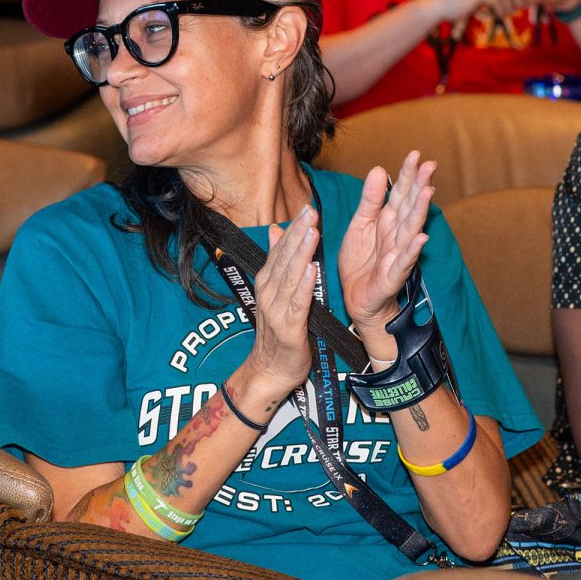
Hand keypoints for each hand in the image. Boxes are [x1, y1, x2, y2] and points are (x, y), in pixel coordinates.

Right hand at [243, 204, 318, 394]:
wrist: (270, 371)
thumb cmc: (277, 332)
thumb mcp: (275, 292)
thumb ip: (277, 261)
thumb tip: (276, 230)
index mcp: (267, 282)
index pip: (280, 250)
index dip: (294, 229)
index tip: (306, 208)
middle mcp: (269, 292)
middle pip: (285, 258)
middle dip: (298, 234)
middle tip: (311, 212)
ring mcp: (277, 310)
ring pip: (291, 277)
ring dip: (301, 253)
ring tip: (312, 232)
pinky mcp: (289, 328)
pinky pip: (298, 303)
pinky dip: (305, 286)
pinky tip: (313, 270)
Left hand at [338, 151, 435, 337]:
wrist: (356, 299)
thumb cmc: (361, 263)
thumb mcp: (359, 225)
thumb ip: (369, 200)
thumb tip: (378, 169)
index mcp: (387, 221)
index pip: (400, 194)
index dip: (407, 175)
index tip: (416, 155)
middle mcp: (396, 235)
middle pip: (409, 207)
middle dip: (419, 186)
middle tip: (429, 165)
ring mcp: (397, 255)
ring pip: (410, 230)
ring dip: (419, 212)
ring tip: (428, 193)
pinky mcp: (392, 276)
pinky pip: (403, 262)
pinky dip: (412, 250)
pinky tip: (421, 238)